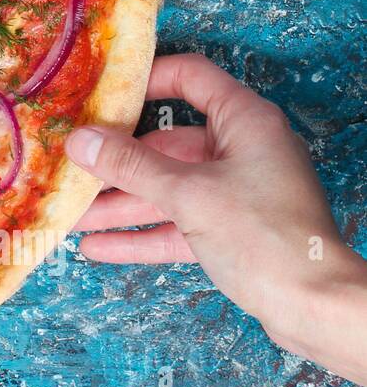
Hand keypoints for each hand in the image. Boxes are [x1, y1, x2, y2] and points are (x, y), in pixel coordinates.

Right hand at [65, 53, 366, 384]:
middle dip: (116, 161)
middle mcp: (241, 151)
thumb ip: (130, 166)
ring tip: (71, 216)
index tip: (102, 95)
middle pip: (166, 143)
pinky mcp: (231, 231)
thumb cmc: (265, 237)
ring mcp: (236, 193)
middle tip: (71, 166)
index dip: (146, 81)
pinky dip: (141, 234)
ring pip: (166, 189)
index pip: (190, 78)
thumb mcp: (188, 194)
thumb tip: (80, 141)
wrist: (316, 308)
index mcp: (244, 122)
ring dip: (121, 204)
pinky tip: (98, 247)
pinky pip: (177, 224)